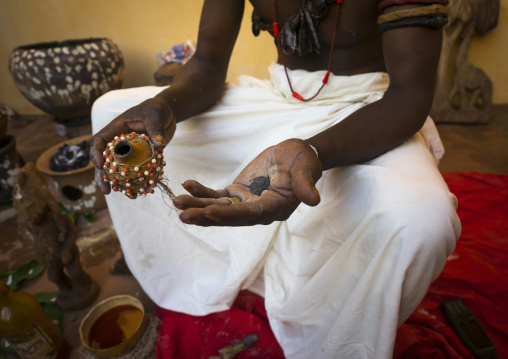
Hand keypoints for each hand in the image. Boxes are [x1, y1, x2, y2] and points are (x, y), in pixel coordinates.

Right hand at [90, 97, 175, 193]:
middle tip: (105, 189)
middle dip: (102, 175)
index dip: (96, 153)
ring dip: (115, 182)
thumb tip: (159, 145)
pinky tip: (135, 192)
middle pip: (104, 159)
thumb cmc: (157, 109)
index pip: (99, 141)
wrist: (167, 113)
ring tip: (115, 194)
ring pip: (117, 168)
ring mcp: (128, 151)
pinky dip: (134, 181)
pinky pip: (134, 171)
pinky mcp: (139, 157)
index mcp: (115, 128)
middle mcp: (118, 141)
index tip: (100, 165)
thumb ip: (156, 129)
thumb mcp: (155, 115)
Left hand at [173, 138, 322, 225]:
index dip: (229, 214)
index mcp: (274, 209)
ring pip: (217, 207)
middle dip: (205, 216)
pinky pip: (216, 195)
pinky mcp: (237, 192)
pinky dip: (201, 191)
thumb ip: (305, 184)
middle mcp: (257, 211)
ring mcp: (245, 202)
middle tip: (183, 215)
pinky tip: (186, 184)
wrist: (297, 155)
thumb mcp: (307, 169)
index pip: (249, 214)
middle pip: (228, 216)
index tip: (209, 211)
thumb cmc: (304, 162)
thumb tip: (314, 200)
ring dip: (197, 206)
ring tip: (177, 202)